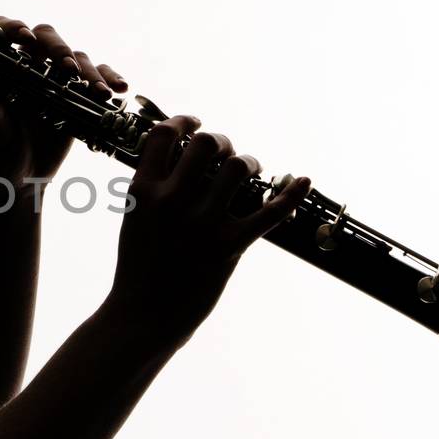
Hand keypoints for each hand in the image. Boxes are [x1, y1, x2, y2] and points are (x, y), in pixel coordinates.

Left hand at [0, 16, 129, 183]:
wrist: (19, 177)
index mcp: (1, 68)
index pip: (3, 32)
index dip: (12, 28)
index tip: (24, 38)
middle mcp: (29, 66)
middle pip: (46, 38)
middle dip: (59, 49)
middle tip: (68, 69)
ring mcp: (55, 78)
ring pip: (77, 58)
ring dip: (89, 72)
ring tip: (99, 93)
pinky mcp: (78, 94)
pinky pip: (98, 78)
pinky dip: (110, 79)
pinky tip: (119, 89)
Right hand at [103, 116, 309, 351]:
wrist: (142, 316)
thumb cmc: (138, 269)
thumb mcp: (135, 220)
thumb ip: (154, 191)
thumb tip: (181, 162)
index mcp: (143, 192)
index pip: (164, 134)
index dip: (183, 122)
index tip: (194, 124)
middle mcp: (172, 201)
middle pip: (207, 143)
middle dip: (220, 142)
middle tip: (224, 152)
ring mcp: (202, 224)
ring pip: (238, 167)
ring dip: (248, 163)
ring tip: (248, 171)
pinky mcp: (229, 246)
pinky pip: (270, 212)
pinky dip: (291, 194)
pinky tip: (303, 180)